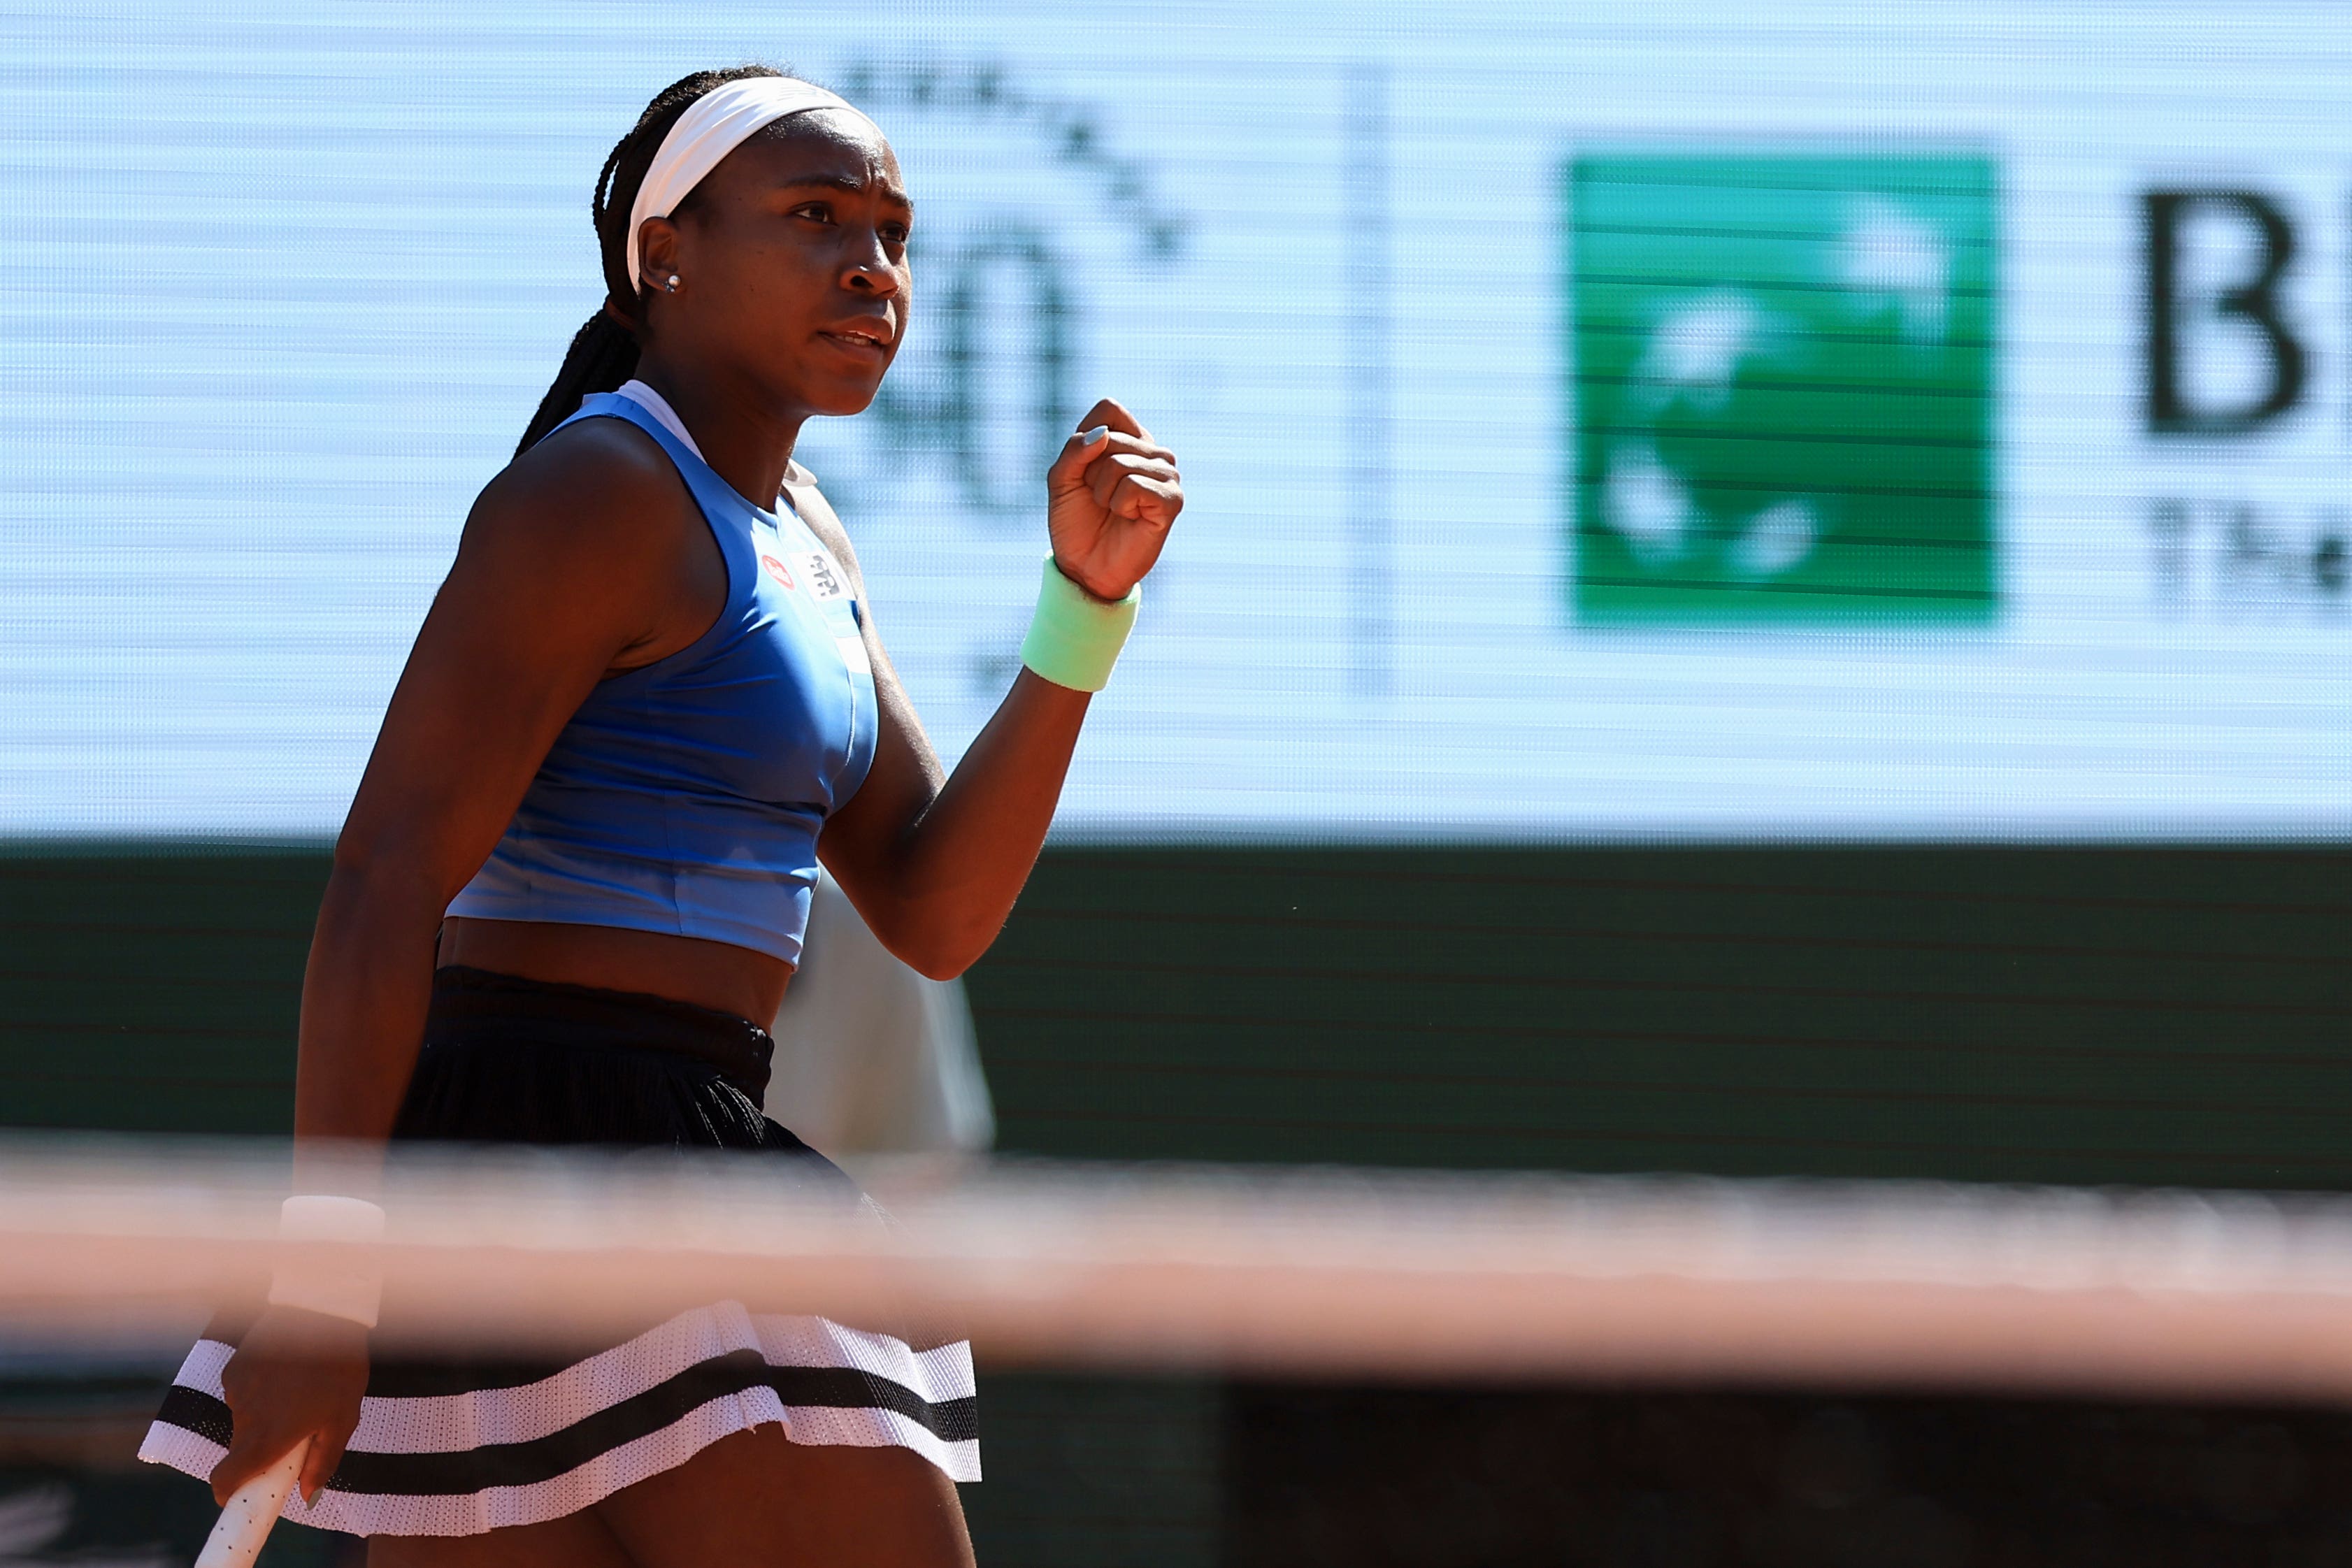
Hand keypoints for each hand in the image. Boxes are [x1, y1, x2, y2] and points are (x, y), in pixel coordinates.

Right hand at [211, 1304, 369, 1505]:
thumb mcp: (343, 1419)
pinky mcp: (234, 1367)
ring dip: (263, 1415)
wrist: (323, 1311)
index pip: (226, 1479)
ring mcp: (236, 1389)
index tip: (239, 1496)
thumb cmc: (341, 1368)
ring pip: (244, 1418)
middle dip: (262, 1448)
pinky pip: (242, 1392)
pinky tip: (283, 1372)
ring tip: (297, 1391)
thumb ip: (323, 1461)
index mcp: (269, 1436)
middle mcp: (245, 1416)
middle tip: (295, 1429)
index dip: (228, 1493)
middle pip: (241, 1449)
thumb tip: (307, 1496)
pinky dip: (258, 1391)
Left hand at [1044, 397, 1182, 601]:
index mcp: (1130, 440)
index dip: (1086, 438)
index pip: (1110, 409)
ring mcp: (1167, 475)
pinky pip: (1134, 485)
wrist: (1084, 568)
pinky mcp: (1173, 500)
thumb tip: (1104, 435)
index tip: (1083, 470)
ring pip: (1120, 462)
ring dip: (1102, 491)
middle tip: (1098, 499)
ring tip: (1111, 509)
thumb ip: (1075, 449)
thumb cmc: (1075, 522)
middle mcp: (1154, 453)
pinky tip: (1127, 518)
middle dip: (1089, 472)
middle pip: (1111, 437)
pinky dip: (1118, 505)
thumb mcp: (1062, 479)